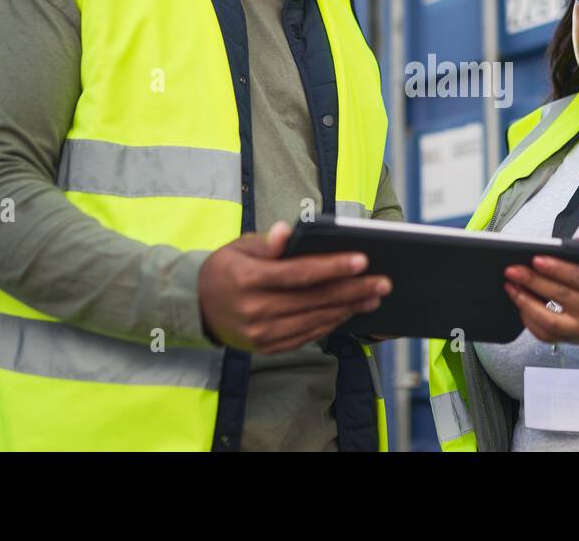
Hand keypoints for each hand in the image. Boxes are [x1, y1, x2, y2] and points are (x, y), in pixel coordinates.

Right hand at [198, 221, 392, 354]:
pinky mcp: (267, 347)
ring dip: (349, 309)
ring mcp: (261, 333)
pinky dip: (331, 323)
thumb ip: (267, 241)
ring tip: (374, 296)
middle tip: (383, 282)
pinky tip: (350, 311)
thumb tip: (288, 231)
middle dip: (354, 290)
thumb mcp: (240, 247)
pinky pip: (307, 335)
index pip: (299, 273)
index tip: (363, 260)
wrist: (196, 306)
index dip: (333, 267)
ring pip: (315, 320)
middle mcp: (255, 310)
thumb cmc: (226, 269)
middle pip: (314, 300)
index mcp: (248, 280)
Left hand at [503, 254, 578, 345]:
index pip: (576, 277)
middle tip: (512, 270)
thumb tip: (554, 248)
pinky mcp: (567, 340)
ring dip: (525, 302)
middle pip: (559, 295)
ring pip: (548, 319)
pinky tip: (519, 303)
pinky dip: (528, 319)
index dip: (555, 268)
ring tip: (510, 286)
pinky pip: (543, 333)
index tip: (535, 259)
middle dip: (532, 281)